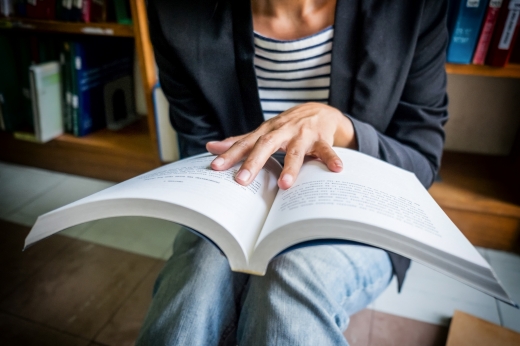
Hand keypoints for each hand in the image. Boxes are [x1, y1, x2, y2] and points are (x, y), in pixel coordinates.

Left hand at [206, 103, 357, 188]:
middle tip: (242, 180)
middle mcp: (282, 131)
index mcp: (266, 131)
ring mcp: (302, 135)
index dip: (230, 154)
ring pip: (295, 151)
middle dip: (254, 162)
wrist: (319, 110)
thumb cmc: (287, 126)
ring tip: (285, 183)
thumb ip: (240, 141)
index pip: (245, 143)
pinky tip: (336, 169)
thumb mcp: (263, 132)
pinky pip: (327, 150)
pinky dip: (331, 159)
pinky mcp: (321, 139)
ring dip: (291, 167)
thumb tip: (210, 147)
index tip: (216, 167)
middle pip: (266, 146)